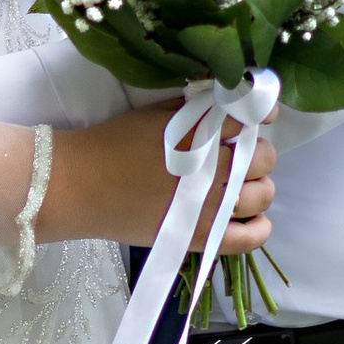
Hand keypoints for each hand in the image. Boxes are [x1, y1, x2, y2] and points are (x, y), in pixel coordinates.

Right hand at [37, 105, 275, 254]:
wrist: (80, 184)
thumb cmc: (115, 143)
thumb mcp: (157, 113)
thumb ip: (197, 108)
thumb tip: (231, 105)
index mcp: (201, 132)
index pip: (251, 119)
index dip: (259, 115)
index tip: (255, 118)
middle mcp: (212, 167)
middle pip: (264, 158)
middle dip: (257, 153)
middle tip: (238, 155)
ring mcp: (208, 205)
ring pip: (262, 195)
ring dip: (259, 186)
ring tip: (241, 186)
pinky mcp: (199, 235)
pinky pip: (248, 238)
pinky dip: (259, 228)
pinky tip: (253, 218)